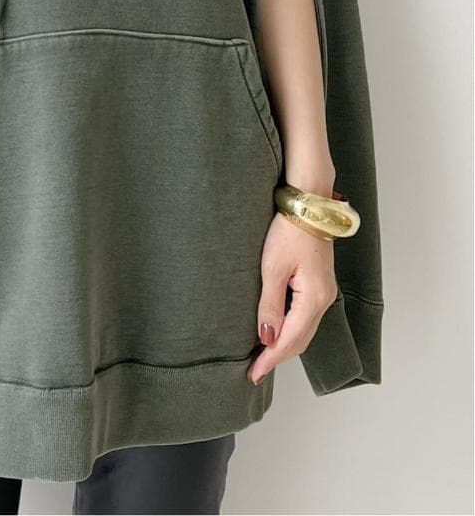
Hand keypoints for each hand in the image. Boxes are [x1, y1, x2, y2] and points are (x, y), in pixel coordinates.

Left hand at [247, 207, 337, 384]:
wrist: (308, 204)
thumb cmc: (289, 231)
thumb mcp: (272, 268)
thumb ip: (269, 305)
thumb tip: (266, 337)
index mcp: (314, 298)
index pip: (291, 340)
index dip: (272, 359)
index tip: (254, 374)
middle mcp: (324, 299)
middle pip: (301, 340)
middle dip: (278, 357)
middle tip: (255, 371)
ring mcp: (324, 292)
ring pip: (305, 330)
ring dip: (285, 345)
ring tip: (263, 358)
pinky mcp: (318, 284)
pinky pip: (306, 317)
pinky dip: (292, 330)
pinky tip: (277, 332)